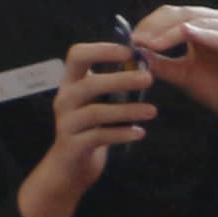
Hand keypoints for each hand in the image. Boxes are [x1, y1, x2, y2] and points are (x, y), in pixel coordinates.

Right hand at [14, 43, 159, 216]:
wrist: (70, 167)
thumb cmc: (91, 127)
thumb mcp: (99, 101)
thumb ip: (116, 84)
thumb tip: (147, 63)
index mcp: (71, 83)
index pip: (77, 55)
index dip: (102, 49)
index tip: (130, 51)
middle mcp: (64, 99)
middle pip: (89, 84)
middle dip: (120, 80)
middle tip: (149, 78)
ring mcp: (66, 123)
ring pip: (96, 112)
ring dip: (127, 110)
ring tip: (153, 111)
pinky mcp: (73, 145)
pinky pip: (99, 136)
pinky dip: (121, 134)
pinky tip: (140, 133)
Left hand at [127, 4, 217, 144]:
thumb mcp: (183, 74)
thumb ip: (160, 62)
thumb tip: (133, 52)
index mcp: (205, 26)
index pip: (171, 15)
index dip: (148, 24)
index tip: (129, 40)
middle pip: (180, 13)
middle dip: (154, 27)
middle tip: (135, 40)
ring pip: (194, 21)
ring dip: (168, 32)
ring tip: (148, 44)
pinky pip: (217, 35)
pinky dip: (199, 34)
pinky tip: (184, 34)